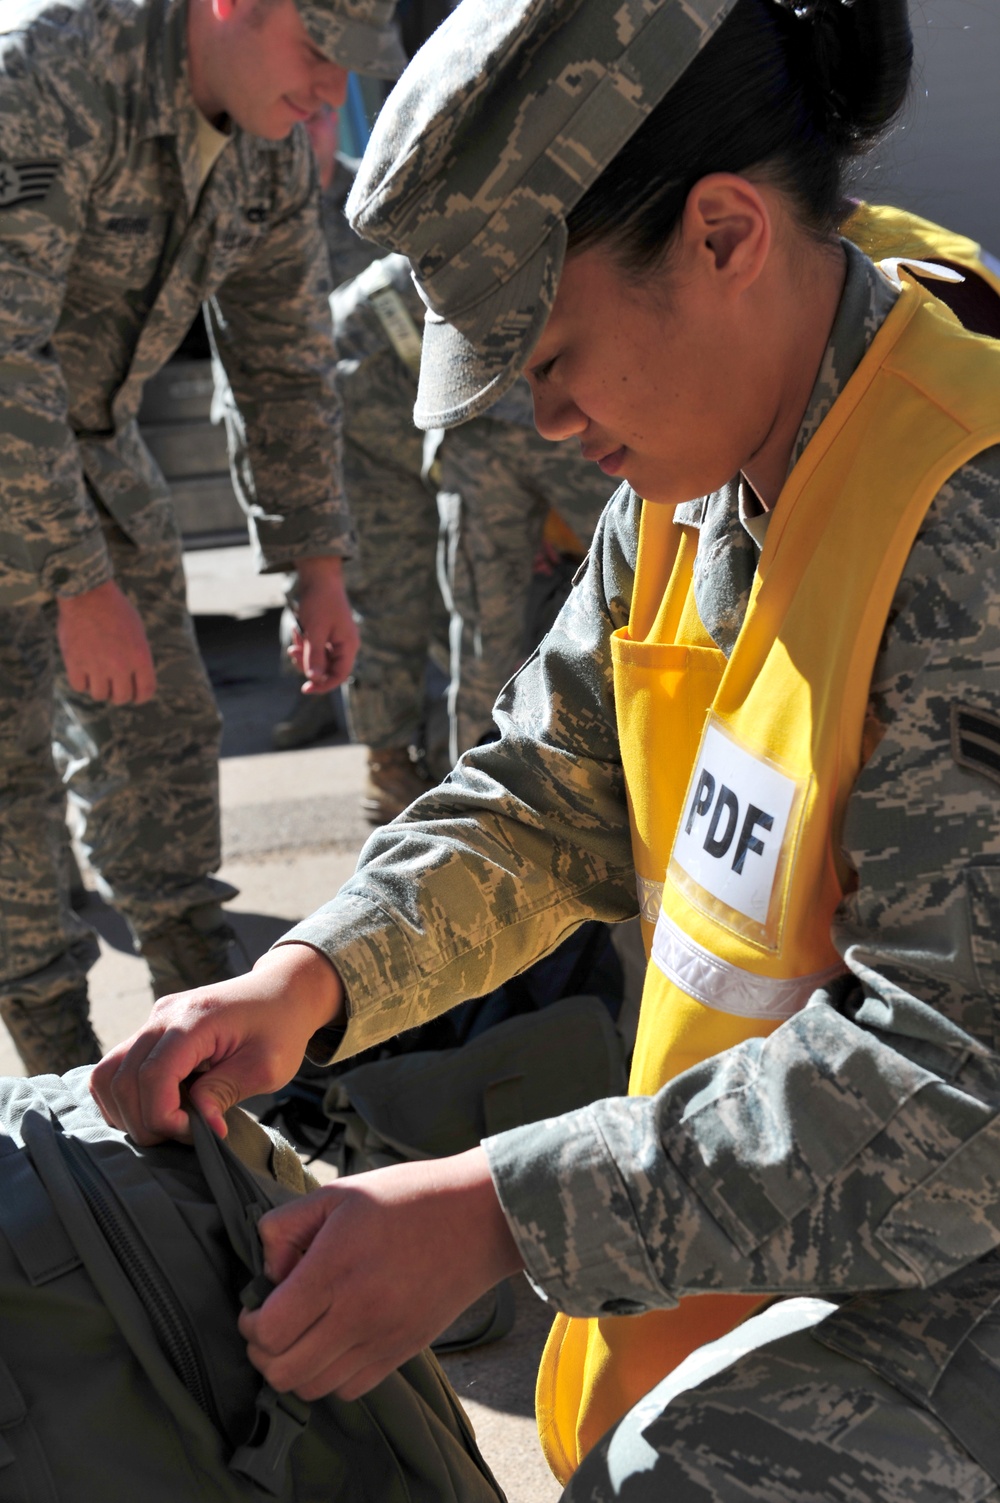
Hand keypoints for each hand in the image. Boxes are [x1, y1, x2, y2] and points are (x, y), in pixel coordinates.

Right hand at [57, 580, 156, 703]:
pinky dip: (81, 681)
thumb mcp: (137, 631)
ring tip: (97, 674)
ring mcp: (97, 666)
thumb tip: (135, 678)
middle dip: (118, 694)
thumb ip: (138, 657)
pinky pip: (79, 686)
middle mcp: (120, 666)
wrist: (87, 593)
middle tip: (113, 685)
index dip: (140, 697)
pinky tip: (82, 670)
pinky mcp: (75, 663)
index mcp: (140, 657)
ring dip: (99, 688)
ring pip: (100, 695)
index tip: (135, 695)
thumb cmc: (115, 609)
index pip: (146, 692)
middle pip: (122, 698)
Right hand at [90, 943, 341, 1143]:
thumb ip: (226, 1091)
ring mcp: (153, 1020)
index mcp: (194, 1019)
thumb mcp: (267, 1066)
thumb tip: (202, 1127)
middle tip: (185, 1135)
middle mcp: (163, 1015)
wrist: (282, 991)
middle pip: (122, 1079)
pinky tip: (159, 1109)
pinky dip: (125, 1097)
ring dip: (127, 1111)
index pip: (153, 1076)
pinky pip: (117, 1068)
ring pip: (107, 1074)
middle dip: (145, 1121)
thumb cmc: (281, 1027)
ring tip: (168, 1125)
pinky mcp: (151, 1030)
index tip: (194, 1133)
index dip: (163, 1115)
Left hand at [239, 1149, 524, 1400]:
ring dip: (294, 1369)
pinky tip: (333, 1345)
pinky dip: (330, 1377)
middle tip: (269, 1327)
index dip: (249, 1325)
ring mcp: (382, 1338)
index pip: (270, 1330)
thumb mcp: (339, 1193)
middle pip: (283, 1371)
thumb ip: (287, 1224)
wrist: (476, 1218)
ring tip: (299, 1338)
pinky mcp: (403, 1352)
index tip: (254, 1308)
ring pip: (313, 1388)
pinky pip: (350, 1390)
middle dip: (263, 1353)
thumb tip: (266, 1267)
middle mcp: (356, 1312)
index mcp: (335, 1268)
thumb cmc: (407, 1197)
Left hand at [287, 556, 358, 691]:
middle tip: (292, 652)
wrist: (319, 576)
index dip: (323, 685)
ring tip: (294, 637)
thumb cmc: (320, 601)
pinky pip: (316, 646)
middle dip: (308, 663)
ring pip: (319, 658)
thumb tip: (314, 679)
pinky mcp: (327, 632)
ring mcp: (336, 639)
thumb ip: (314, 656)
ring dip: (304, 652)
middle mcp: (345, 644)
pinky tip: (296, 630)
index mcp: (348, 645)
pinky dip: (305, 643)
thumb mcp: (314, 631)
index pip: (339, 675)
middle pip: (327, 668)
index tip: (305, 689)